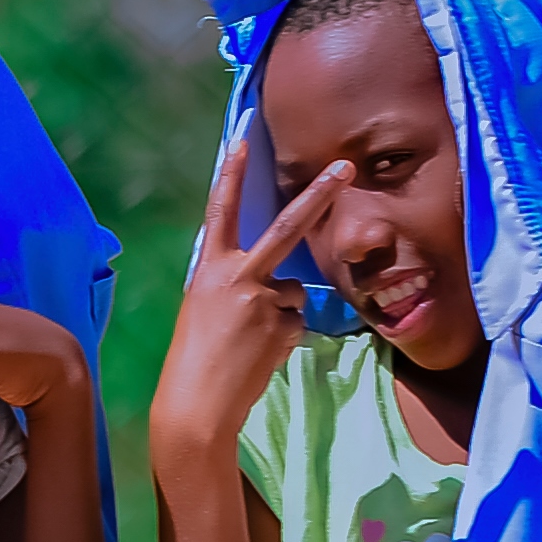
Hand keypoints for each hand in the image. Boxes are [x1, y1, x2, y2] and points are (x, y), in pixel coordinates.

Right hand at [149, 150, 347, 471]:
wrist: (197, 401)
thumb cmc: (195, 357)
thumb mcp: (204, 309)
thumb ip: (238, 286)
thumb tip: (284, 287)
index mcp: (208, 267)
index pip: (220, 211)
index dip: (230, 175)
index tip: (241, 140)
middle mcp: (237, 274)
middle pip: (286, 227)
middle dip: (319, 193)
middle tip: (346, 166)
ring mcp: (262, 298)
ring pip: (295, 294)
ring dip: (282, 315)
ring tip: (251, 343)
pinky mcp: (283, 324)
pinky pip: (296, 324)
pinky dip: (284, 339)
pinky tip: (261, 356)